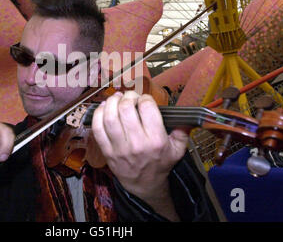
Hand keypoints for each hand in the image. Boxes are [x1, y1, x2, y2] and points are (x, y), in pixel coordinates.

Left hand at [91, 91, 188, 206]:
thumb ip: (183, 132)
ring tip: (116, 98)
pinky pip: (97, 129)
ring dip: (111, 102)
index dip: (144, 98)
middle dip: (127, 97)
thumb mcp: (177, 150)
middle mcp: (137, 143)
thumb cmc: (160, 164)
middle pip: (126, 109)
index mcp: (156, 140)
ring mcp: (119, 148)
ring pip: (109, 117)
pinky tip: (104, 108)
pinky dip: (97, 115)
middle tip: (130, 96)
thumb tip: (186, 117)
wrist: (144, 184)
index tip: (144, 99)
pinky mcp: (107, 151)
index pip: (147, 108)